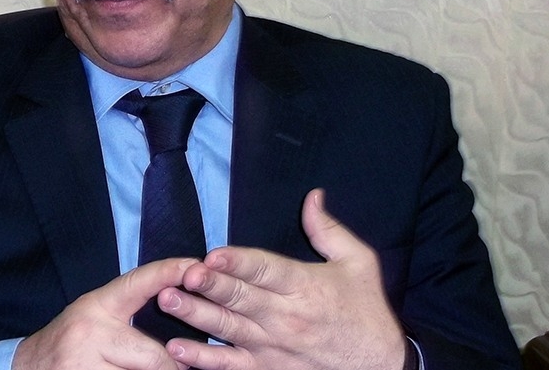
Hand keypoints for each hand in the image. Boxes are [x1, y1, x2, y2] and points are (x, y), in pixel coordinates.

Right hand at [12, 257, 195, 369]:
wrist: (26, 367)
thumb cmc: (71, 339)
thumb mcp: (94, 314)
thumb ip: (128, 308)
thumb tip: (177, 299)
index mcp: (98, 306)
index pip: (138, 283)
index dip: (169, 272)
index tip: (196, 267)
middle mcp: (92, 334)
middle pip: (153, 356)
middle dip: (172, 367)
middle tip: (180, 368)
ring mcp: (85, 366)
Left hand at [159, 189, 405, 369]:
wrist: (380, 367)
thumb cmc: (366, 310)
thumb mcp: (359, 262)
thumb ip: (328, 230)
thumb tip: (312, 196)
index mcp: (305, 286)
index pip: (266, 271)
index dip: (239, 262)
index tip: (214, 254)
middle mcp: (285, 317)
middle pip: (241, 299)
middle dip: (210, 285)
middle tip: (184, 274)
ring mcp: (272, 347)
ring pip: (228, 329)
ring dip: (196, 315)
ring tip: (168, 300)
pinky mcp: (266, 369)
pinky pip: (230, 366)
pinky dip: (203, 359)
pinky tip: (177, 348)